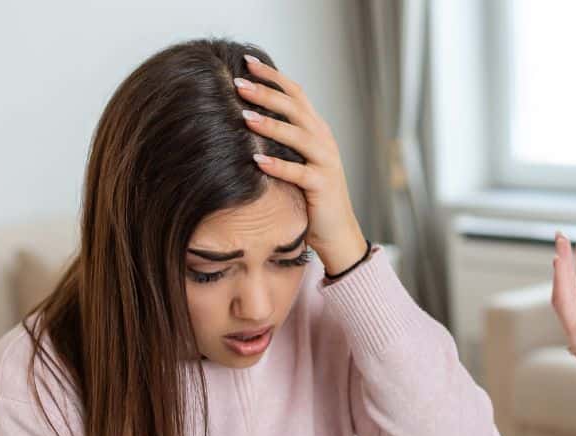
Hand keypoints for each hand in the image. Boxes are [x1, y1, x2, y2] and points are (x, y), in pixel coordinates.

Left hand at [236, 55, 367, 274]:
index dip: (273, 76)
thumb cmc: (310, 197)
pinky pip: (299, 172)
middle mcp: (324, 141)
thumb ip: (281, 139)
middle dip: (266, 93)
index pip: (295, 94)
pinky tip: (256, 159)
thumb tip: (245, 117)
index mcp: (317, 130)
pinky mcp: (323, 186)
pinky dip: (278, 165)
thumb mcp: (297, 160)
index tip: (247, 62)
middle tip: (238, 83)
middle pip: (295, 108)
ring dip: (270, 124)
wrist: (337, 232)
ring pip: (298, 136)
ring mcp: (326, 162)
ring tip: (244, 116)